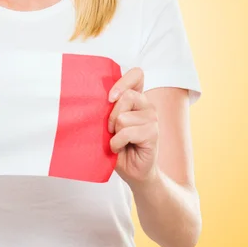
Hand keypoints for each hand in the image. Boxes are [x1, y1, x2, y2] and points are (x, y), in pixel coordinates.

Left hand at [107, 67, 159, 185]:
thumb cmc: (118, 146)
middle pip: (126, 95)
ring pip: (124, 116)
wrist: (132, 172)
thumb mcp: (109, 123)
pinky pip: (127, 132)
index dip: (123, 81)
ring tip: (117, 140)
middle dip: (111, 115)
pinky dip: (117, 142)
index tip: (110, 98)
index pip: (137, 75)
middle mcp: (147, 105)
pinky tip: (119, 148)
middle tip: (111, 129)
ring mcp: (152, 119)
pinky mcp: (153, 133)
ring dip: (114, 132)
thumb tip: (94, 98)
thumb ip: (108, 108)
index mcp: (136, 98)